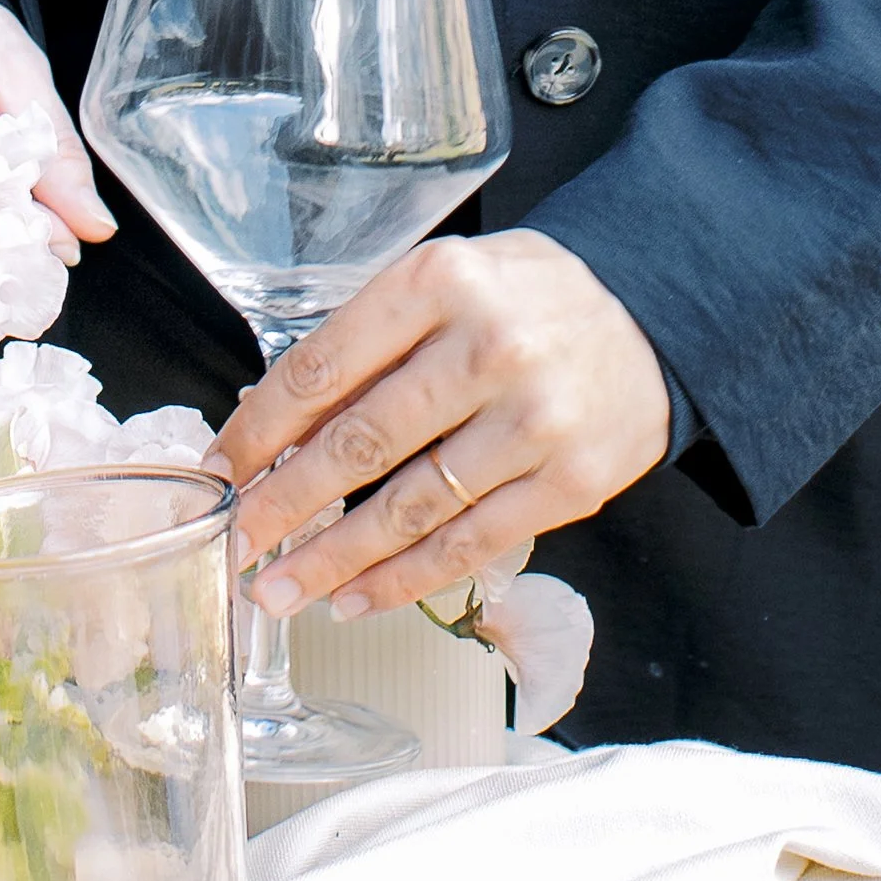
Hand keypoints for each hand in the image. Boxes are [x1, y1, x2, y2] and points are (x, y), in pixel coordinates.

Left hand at [213, 233, 670, 619]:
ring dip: (333, 560)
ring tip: (280, 591)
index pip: (324, 367)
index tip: (223, 470)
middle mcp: (490, 347)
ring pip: (410, 509)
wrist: (658, 319)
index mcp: (441, 281)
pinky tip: (356, 599)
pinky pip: (468, 545)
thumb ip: (370, 341)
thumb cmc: (527, 301)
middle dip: (283, 505)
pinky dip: (404, 580)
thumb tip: (270, 424)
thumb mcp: (446, 282)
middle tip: (234, 546)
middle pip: (360, 444)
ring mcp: (535, 421)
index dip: (261, 430)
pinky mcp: (570, 483)